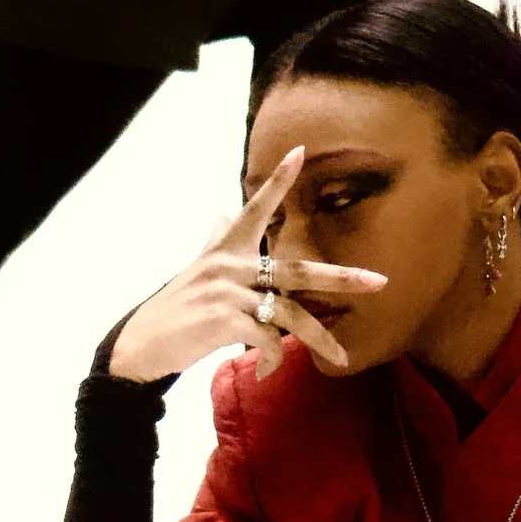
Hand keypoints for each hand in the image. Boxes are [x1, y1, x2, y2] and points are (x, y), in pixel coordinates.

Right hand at [107, 145, 387, 387]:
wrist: (142, 345)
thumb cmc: (175, 309)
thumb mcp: (196, 268)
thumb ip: (215, 239)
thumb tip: (222, 211)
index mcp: (227, 249)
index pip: (256, 208)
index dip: (278, 180)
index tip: (300, 151)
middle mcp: (231, 265)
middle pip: (298, 270)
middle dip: (342, 277)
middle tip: (379, 282)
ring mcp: (228, 291)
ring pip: (291, 314)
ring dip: (319, 339)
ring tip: (338, 359)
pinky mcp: (223, 320)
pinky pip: (268, 339)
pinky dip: (275, 358)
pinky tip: (269, 370)